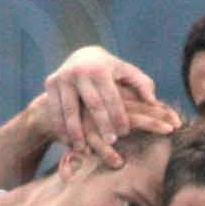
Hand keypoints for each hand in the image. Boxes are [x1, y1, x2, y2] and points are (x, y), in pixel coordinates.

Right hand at [40, 48, 173, 164]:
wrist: (80, 56)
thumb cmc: (111, 71)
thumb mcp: (127, 73)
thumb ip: (142, 85)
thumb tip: (153, 101)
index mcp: (101, 69)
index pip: (112, 96)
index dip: (118, 115)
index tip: (124, 133)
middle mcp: (80, 71)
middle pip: (92, 104)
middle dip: (102, 125)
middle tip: (111, 142)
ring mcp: (63, 77)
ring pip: (70, 110)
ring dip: (77, 132)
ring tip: (84, 149)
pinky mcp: (50, 83)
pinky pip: (55, 110)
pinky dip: (61, 128)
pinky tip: (68, 142)